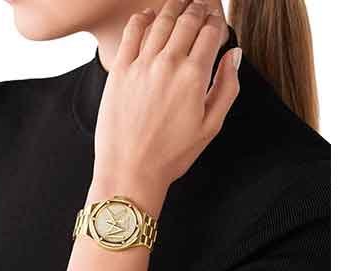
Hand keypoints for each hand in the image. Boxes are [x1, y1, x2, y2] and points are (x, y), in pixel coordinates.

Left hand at [93, 0, 240, 194]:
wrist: (130, 170)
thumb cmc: (171, 155)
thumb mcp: (210, 127)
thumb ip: (227, 87)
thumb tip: (234, 55)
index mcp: (194, 76)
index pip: (211, 32)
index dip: (217, 23)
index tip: (218, 23)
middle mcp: (168, 63)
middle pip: (187, 20)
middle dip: (199, 9)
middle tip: (202, 7)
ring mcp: (141, 65)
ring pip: (161, 21)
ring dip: (174, 8)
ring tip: (181, 4)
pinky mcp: (119, 71)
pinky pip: (132, 32)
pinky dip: (143, 18)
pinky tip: (149, 16)